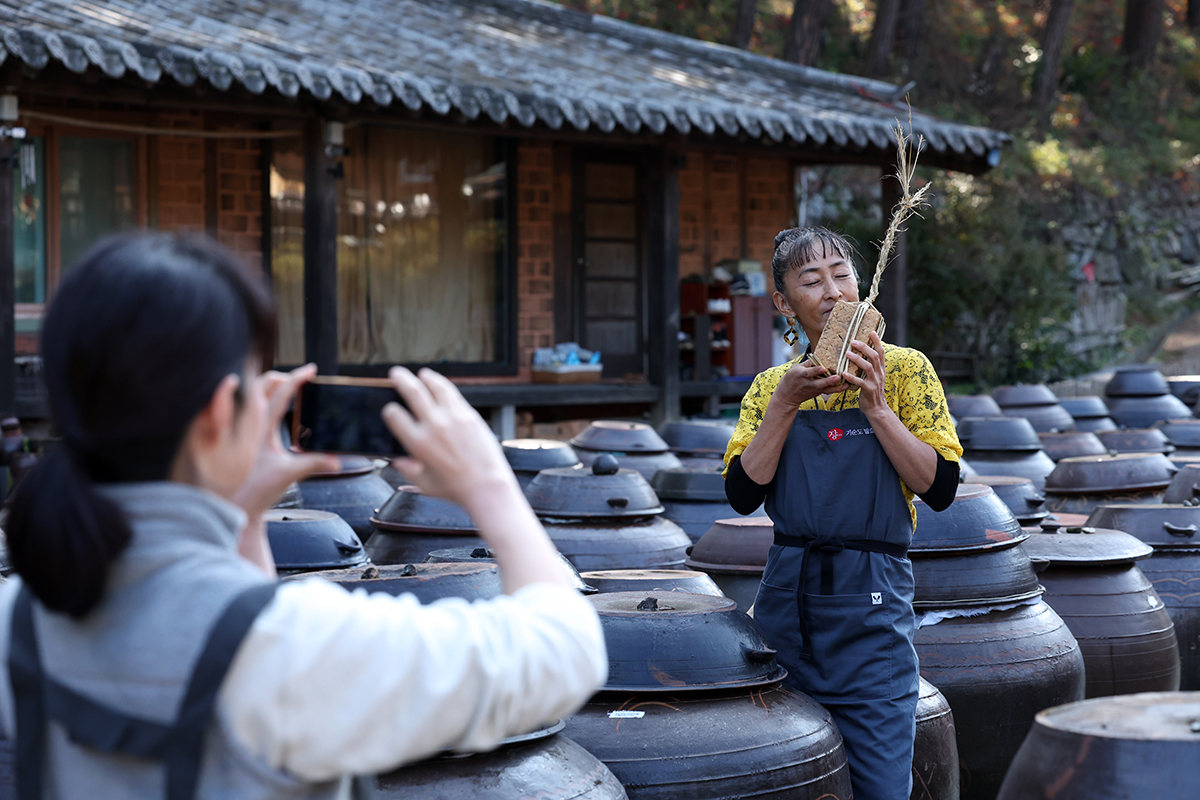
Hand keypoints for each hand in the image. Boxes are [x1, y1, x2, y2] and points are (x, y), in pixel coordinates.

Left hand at [231, 364, 340, 520]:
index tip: (311, 370)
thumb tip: (336, 460)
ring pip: (255, 395)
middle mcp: (250, 424)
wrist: (234, 505)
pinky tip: (275, 409)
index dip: (297, 378)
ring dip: (271, 387)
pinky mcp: (245, 437)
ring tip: (289, 389)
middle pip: (263, 385)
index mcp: (261, 428)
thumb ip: (314, 463)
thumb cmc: (255, 491)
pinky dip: (264, 401)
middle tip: (300, 380)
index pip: (281, 393)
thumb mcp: (288, 474)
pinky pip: (252, 410)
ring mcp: (245, 429)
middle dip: (282, 377)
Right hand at [382, 367, 519, 511]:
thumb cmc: (456, 489)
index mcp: (418, 444)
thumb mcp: (424, 485)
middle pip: (412, 392)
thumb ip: (408, 471)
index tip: (391, 410)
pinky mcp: (469, 416)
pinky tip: (439, 383)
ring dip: (425, 377)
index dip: (389, 411)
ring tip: (421, 374)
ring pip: (435, 388)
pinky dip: (443, 385)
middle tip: (396, 373)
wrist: (486, 486)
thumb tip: (398, 461)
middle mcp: (434, 427)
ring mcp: (453, 418)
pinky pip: (453, 394)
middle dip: (401, 379)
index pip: (395, 416)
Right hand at [773, 359, 849, 409]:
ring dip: (837, 387)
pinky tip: (845, 386)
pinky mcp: (818, 393)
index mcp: (801, 375)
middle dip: (829, 381)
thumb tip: (816, 357)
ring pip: (826, 389)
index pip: (809, 372)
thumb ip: (806, 363)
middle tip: (838, 377)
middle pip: (820, 383)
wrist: (787, 396)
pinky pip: (828, 391)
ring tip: (846, 384)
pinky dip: (836, 389)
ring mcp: (814, 390)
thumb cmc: (790, 380)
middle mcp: (808, 383)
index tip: (823, 368)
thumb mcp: (795, 368)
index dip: (816, 370)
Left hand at [841, 331, 888, 417]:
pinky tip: (843, 373)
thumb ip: (870, 366)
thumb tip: (861, 353)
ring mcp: (875, 382)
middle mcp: (879, 373)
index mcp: (881, 369)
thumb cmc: (871, 390)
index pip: (880, 352)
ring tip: (847, 354)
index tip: (871, 332)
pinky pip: (860, 382)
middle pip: (874, 357)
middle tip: (853, 341)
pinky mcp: (868, 390)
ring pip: (868, 367)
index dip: (877, 342)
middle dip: (864, 347)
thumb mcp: (873, 376)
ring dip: (857, 359)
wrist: (876, 408)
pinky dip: (851, 377)